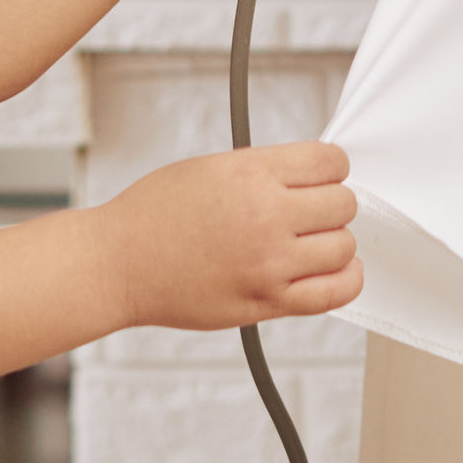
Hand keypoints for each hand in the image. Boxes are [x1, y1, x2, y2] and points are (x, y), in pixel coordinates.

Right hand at [95, 141, 360, 330]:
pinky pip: (332, 293)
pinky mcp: (266, 302)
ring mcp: (269, 262)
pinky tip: (336, 271)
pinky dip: (345, 280)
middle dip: (333, 203)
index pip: (330, 161)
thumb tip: (309, 176)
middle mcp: (266, 215)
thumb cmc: (153, 215)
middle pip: (343, 203)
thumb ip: (263, 170)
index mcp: (251, 173)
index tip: (324, 175)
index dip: (331, 167)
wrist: (118, 264)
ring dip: (335, 242)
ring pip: (344, 246)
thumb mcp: (210, 167)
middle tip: (314, 211)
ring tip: (314, 242)